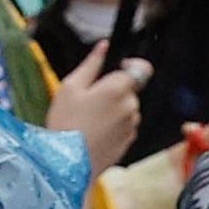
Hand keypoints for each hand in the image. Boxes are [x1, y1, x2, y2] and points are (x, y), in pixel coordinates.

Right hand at [55, 44, 149, 172]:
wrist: (69, 162)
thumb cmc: (66, 122)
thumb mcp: (70, 87)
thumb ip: (91, 64)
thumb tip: (103, 46)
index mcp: (117, 89)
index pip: (142, 68)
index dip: (132, 65)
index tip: (117, 67)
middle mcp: (131, 106)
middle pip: (131, 89)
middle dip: (114, 89)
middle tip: (89, 99)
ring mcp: (132, 125)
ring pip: (128, 107)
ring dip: (115, 107)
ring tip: (89, 117)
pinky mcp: (130, 140)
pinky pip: (126, 124)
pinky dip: (115, 123)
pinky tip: (95, 130)